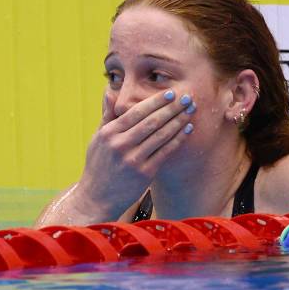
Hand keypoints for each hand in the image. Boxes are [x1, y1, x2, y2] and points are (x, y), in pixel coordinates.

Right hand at [76, 89, 195, 221]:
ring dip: (179, 120)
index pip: (136, 112)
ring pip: (161, 135)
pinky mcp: (144, 173)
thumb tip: (109, 92)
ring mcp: (133, 160)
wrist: (97, 198)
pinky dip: (178, 139)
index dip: (156, 101)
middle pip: (152, 121)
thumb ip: (107, 116)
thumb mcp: (97, 139)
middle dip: (172, 107)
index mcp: (109, 133)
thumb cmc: (99, 165)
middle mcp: (121, 145)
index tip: (171, 92)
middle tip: (188, 97)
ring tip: (191, 110)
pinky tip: (188, 129)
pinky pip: (165, 152)